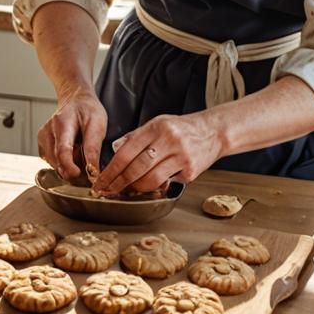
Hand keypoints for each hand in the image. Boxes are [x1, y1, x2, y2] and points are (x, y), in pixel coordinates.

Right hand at [36, 88, 106, 184]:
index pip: (62, 150)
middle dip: (74, 169)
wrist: (75, 100)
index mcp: (61, 123)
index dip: (70, 167)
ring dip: (70, 167)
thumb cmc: (87, 110)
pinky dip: (64, 164)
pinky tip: (72, 153)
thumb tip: (93, 171)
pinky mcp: (42, 146)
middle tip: (90, 166)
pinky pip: (53, 163)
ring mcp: (43, 139)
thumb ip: (94, 148)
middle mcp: (47, 131)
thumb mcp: (98, 124)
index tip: (80, 174)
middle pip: (58, 161)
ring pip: (55, 165)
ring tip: (81, 154)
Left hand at [91, 113, 221, 195]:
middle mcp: (169, 141)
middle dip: (118, 182)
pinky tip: (148, 186)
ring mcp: (181, 157)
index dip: (111, 169)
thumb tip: (114, 149)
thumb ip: (135, 136)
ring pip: (150, 180)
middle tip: (107, 190)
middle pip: (136, 168)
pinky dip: (155, 186)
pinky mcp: (191, 171)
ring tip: (126, 189)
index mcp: (157, 127)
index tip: (101, 180)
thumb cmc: (181, 128)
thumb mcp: (157, 123)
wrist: (213, 131)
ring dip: (135, 188)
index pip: (127, 151)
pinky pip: (167, 183)